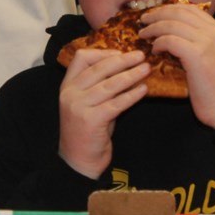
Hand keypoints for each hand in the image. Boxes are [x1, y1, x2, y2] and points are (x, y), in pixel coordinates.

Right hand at [58, 49, 148, 178]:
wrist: (79, 161)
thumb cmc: (89, 131)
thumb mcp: (90, 104)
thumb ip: (102, 86)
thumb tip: (128, 68)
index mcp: (68, 86)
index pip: (81, 58)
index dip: (103, 52)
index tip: (121, 53)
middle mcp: (70, 94)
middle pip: (98, 68)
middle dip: (122, 60)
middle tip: (140, 56)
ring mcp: (78, 107)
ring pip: (109, 84)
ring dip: (131, 75)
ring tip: (146, 70)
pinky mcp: (91, 120)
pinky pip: (116, 103)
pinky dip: (132, 95)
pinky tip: (143, 90)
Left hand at [140, 4, 214, 127]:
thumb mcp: (213, 56)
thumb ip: (198, 42)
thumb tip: (173, 37)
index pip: (190, 9)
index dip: (169, 8)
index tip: (155, 15)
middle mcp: (213, 31)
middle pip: (179, 12)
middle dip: (157, 14)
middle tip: (143, 20)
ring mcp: (206, 41)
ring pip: (171, 24)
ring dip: (153, 28)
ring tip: (143, 35)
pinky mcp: (196, 54)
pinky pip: (169, 40)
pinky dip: (158, 43)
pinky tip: (154, 51)